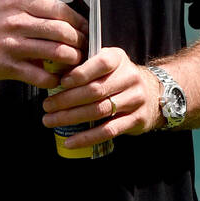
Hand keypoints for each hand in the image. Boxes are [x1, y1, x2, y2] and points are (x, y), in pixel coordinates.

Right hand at [0, 0, 87, 87]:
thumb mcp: (5, 3)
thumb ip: (31, 3)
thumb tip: (63, 4)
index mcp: (18, 2)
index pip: (59, 9)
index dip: (78, 20)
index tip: (85, 29)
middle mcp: (16, 21)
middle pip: (62, 31)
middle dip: (79, 42)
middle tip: (83, 48)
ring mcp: (11, 45)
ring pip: (56, 52)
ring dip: (71, 60)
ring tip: (74, 63)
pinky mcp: (7, 67)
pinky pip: (40, 76)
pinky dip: (53, 79)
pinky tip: (55, 79)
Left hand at [41, 47, 162, 148]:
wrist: (153, 93)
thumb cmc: (118, 77)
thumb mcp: (107, 64)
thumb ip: (85, 65)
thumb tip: (51, 74)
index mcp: (119, 59)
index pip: (101, 63)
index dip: (80, 73)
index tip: (60, 83)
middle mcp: (130, 78)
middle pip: (95, 90)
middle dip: (67, 100)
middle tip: (46, 106)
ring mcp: (135, 100)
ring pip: (99, 111)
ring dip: (71, 118)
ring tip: (50, 121)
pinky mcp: (136, 120)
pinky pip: (108, 131)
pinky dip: (87, 137)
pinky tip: (70, 141)